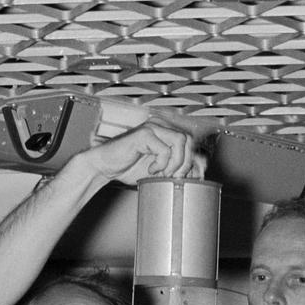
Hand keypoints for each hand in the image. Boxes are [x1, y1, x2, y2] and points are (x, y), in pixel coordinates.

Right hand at [86, 122, 203, 187]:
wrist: (106, 166)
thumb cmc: (129, 167)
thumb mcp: (159, 171)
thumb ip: (177, 168)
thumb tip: (199, 173)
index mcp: (166, 132)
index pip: (192, 142)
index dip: (194, 162)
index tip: (187, 178)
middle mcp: (161, 125)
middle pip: (189, 140)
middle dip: (186, 163)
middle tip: (174, 177)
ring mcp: (153, 127)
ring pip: (180, 141)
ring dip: (176, 162)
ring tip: (163, 173)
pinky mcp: (144, 134)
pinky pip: (164, 149)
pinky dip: (161, 163)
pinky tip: (151, 169)